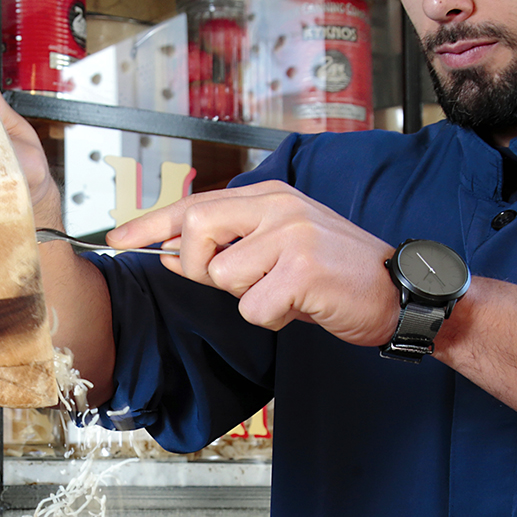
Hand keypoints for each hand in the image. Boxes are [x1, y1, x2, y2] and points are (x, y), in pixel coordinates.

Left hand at [106, 180, 400, 346]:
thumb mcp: (280, 251)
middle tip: (237, 282)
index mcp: (270, 196)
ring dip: (249, 300)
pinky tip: (301, 308)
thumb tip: (169, 255)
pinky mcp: (301, 269)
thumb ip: (229, 249)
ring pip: (224, 278)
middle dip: (198, 266)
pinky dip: (272, 320)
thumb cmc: (336, 277)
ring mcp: (291, 234)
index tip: (116, 238)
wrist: (400, 293)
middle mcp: (278, 206)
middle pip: (197, 230)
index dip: (151, 223)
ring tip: (287, 294)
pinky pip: (253, 308)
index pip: (196, 204)